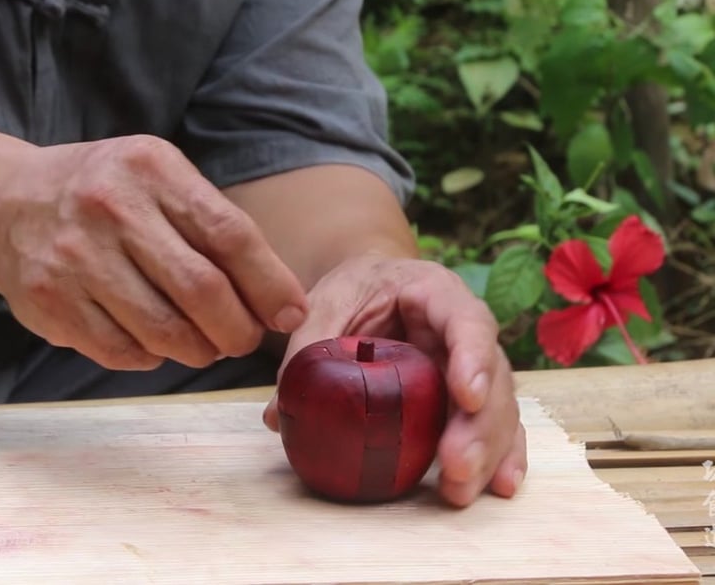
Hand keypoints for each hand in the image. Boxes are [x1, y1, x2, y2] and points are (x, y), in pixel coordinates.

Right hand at [0, 134, 308, 369]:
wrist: (4, 203)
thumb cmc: (102, 194)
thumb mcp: (156, 179)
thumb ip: (211, 225)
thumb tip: (276, 297)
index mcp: (150, 169)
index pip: (229, 234)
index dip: (269, 283)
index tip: (289, 314)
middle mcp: (110, 207)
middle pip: (200, 290)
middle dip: (237, 329)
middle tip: (244, 341)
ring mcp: (74, 257)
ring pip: (162, 330)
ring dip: (197, 350)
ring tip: (203, 345)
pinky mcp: (49, 301)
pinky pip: (121, 351)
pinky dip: (150, 356)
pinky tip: (154, 342)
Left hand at [262, 252, 526, 507]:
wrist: (371, 287)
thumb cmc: (352, 291)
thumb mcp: (324, 305)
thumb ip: (306, 349)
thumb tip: (277, 416)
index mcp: (435, 292)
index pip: (466, 320)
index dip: (472, 359)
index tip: (468, 398)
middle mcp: (465, 330)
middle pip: (492, 376)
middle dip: (478, 426)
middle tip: (455, 466)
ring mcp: (472, 366)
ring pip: (498, 408)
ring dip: (486, 452)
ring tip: (460, 490)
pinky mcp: (468, 398)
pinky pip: (495, 427)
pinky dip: (499, 456)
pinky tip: (498, 486)